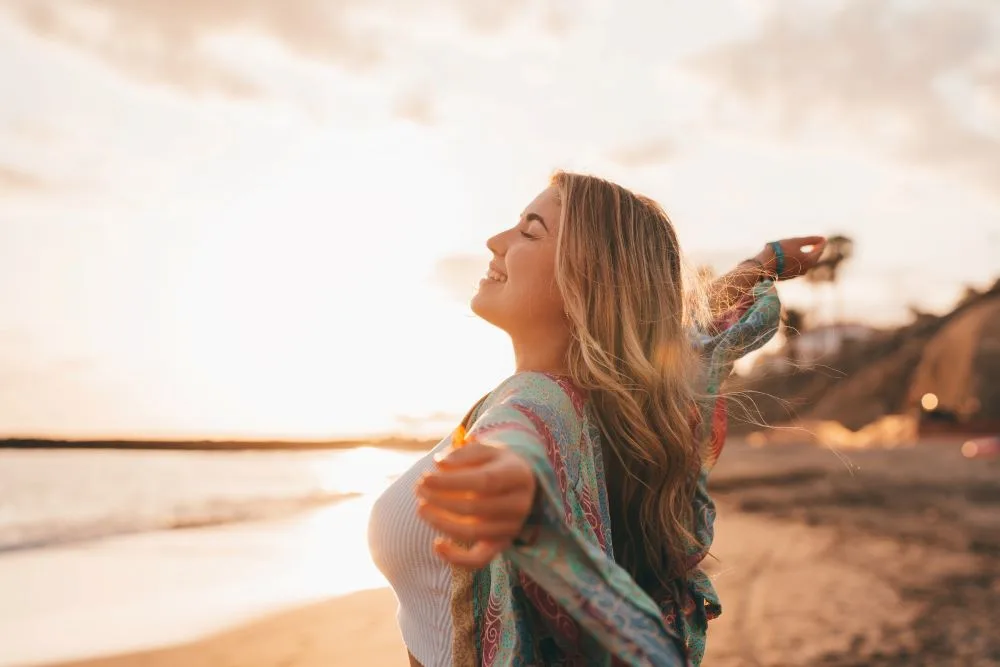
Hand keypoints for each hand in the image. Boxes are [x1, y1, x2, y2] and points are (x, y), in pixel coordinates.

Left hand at [415, 438, 535, 568]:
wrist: (519, 482)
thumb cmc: (495, 462)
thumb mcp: (484, 449)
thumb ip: (462, 454)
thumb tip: (438, 464)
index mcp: (517, 475)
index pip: (483, 482)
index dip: (451, 482)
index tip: (425, 477)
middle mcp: (519, 504)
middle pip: (474, 508)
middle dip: (440, 500)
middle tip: (418, 488)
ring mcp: (511, 527)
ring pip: (472, 533)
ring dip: (441, 522)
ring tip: (421, 507)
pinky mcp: (502, 544)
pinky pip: (480, 559)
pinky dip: (456, 558)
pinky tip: (436, 545)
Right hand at [754, 236, 826, 279]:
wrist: (764, 265)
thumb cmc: (780, 251)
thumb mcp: (795, 241)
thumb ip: (810, 240)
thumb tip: (822, 238)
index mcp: (809, 260)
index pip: (820, 250)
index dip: (821, 243)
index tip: (823, 238)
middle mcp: (806, 269)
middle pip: (814, 258)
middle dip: (816, 250)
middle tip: (816, 243)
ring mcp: (797, 274)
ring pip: (806, 264)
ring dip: (807, 256)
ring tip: (806, 249)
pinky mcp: (789, 276)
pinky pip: (798, 267)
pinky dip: (799, 261)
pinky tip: (793, 257)